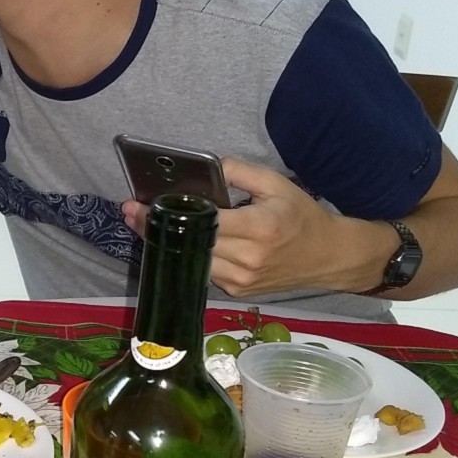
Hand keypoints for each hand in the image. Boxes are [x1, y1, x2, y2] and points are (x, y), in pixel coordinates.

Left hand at [122, 157, 355, 296]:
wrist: (327, 257)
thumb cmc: (302, 216)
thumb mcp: (276, 184)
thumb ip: (240, 172)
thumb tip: (206, 167)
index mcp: (259, 229)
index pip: (203, 221)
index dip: (170, 214)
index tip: (141, 205)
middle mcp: (248, 259)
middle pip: (190, 244)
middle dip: (157, 229)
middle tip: (130, 212)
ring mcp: (241, 279)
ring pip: (192, 261)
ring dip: (167, 245)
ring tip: (146, 224)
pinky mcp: (237, 291)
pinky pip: (204, 271)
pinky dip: (190, 256)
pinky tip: (178, 242)